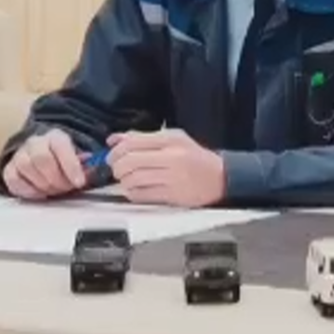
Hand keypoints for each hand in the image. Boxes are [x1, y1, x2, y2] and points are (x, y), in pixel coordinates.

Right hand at [3, 129, 85, 199]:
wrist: (40, 153)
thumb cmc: (61, 158)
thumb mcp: (76, 156)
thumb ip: (84, 162)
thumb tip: (91, 167)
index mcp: (55, 137)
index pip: (61, 147)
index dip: (71, 166)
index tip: (79, 182)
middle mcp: (35, 142)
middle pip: (43, 159)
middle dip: (57, 178)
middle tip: (67, 188)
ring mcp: (20, 155)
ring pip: (28, 168)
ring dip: (44, 185)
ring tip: (55, 190)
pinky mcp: (10, 169)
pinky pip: (14, 180)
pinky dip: (28, 190)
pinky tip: (40, 193)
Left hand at [106, 129, 225, 207]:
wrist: (221, 178)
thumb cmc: (195, 158)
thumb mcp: (173, 138)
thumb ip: (143, 137)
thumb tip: (115, 139)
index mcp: (171, 140)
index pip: (133, 142)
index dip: (116, 150)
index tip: (112, 154)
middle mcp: (172, 158)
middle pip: (129, 161)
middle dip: (116, 166)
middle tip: (117, 168)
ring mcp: (172, 178)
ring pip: (133, 179)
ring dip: (124, 181)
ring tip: (127, 178)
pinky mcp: (172, 196)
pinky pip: (141, 195)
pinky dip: (132, 193)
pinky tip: (136, 189)